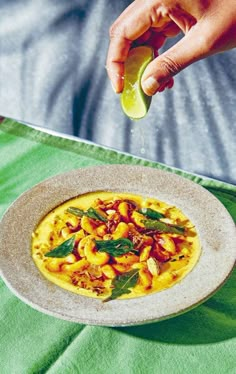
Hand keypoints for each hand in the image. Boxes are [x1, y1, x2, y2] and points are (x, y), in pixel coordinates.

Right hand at [106, 0, 235, 95]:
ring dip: (143, 65)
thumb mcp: (204, 41)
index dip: (116, 63)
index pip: (122, 32)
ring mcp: (163, 4)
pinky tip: (164, 77)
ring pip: (139, 38)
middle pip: (126, 35)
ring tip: (155, 88)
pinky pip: (154, 38)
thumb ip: (172, 64)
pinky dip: (155, 58)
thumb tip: (146, 87)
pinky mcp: (171, 12)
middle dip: (128, 66)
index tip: (120, 88)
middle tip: (133, 90)